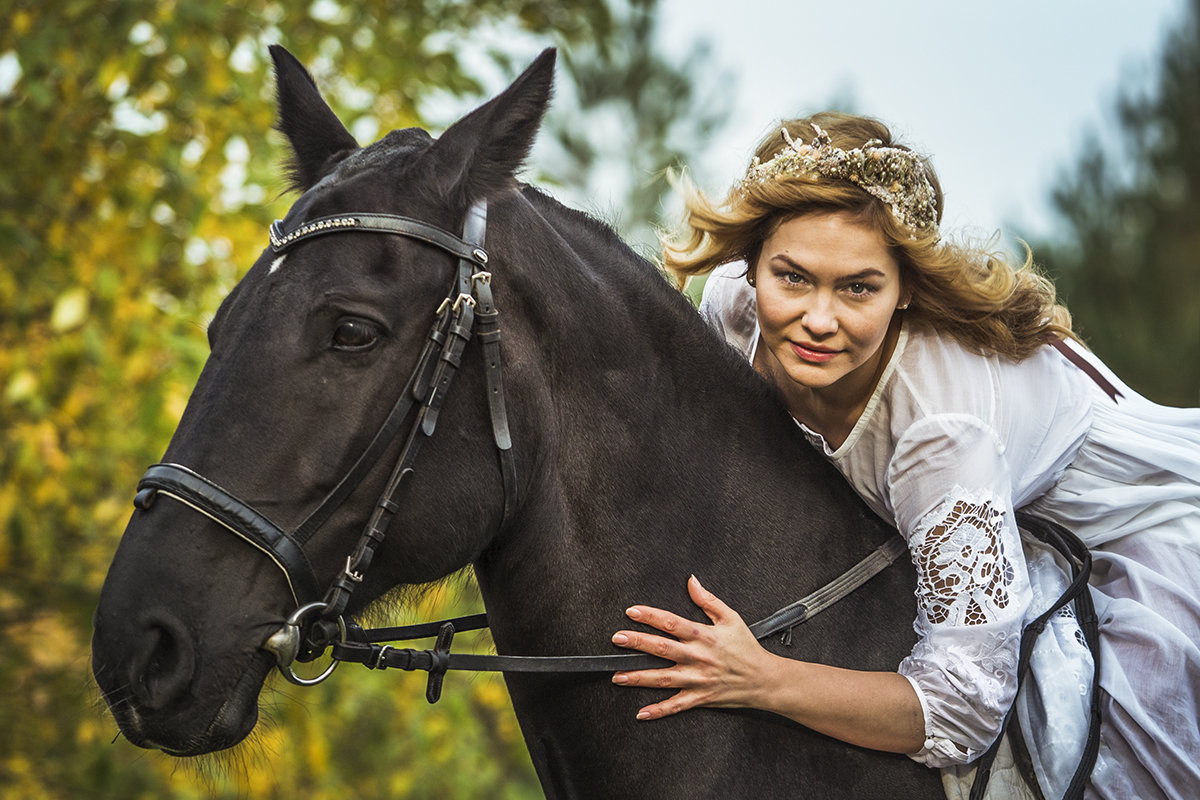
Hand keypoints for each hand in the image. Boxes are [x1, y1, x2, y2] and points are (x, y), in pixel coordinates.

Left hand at [611, 575, 773, 719]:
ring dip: (639, 677)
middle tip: (617, 638)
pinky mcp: (700, 698)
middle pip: (663, 648)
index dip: (651, 616)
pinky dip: (659, 711)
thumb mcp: (731, 618)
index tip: (632, 612)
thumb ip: (708, 600)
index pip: (672, 623)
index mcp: (704, 636)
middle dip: (638, 643)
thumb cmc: (747, 648)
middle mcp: (698, 658)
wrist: (765, 680)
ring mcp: (698, 680)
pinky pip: (677, 705)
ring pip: (664, 678)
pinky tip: (641, 713)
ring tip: (618, 675)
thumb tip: (691, 581)